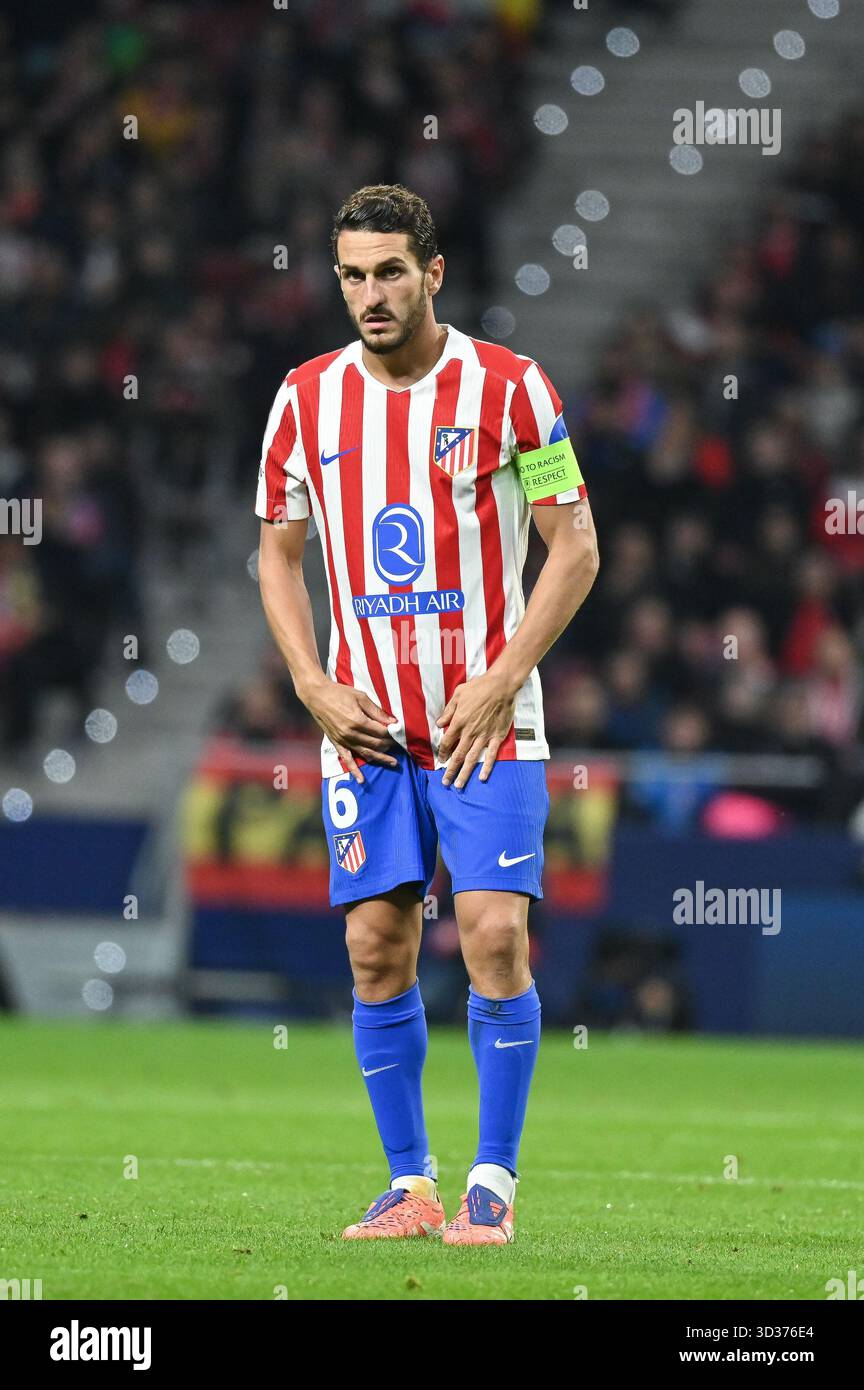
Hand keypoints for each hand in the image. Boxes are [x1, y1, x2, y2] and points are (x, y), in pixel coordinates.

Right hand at [304, 680, 398, 783]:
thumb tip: (392, 721)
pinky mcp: (336, 743)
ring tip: (393, 763)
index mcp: (357, 720)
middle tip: (399, 745)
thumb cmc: (339, 693)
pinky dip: (354, 770)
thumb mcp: (361, 697)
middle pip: (375, 743)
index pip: (380, 731)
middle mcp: (350, 733)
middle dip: (389, 745)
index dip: (391, 733)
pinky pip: (346, 759)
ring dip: (380, 758)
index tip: (399, 732)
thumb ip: (376, 711)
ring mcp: (343, 740)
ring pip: (365, 753)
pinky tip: (361, 780)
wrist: (317, 696)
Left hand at [435, 671, 516, 787]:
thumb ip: (448, 711)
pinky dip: (486, 767)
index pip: (447, 742)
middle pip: (457, 755)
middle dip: (450, 770)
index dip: (443, 752)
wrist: (501, 686)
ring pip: (471, 758)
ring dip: (464, 773)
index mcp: (459, 722)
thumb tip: (439, 724)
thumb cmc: (478, 687)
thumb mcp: (458, 695)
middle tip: (445, 782)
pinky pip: (491, 755)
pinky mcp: (497, 736)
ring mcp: (484, 736)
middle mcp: (470, 732)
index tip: (441, 760)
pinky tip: (482, 777)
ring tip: (459, 785)